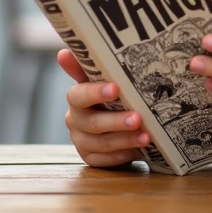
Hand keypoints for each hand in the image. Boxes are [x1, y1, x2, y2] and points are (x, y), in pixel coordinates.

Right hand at [59, 49, 149, 167]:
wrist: (115, 124)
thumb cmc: (110, 97)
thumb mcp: (102, 80)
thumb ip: (87, 66)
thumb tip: (63, 52)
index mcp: (76, 99)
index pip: (78, 95)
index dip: (95, 92)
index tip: (115, 88)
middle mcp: (74, 121)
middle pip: (92, 123)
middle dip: (116, 121)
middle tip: (138, 118)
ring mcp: (81, 142)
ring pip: (102, 143)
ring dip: (125, 140)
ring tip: (147, 136)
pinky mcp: (91, 159)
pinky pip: (106, 160)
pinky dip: (123, 155)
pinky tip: (139, 150)